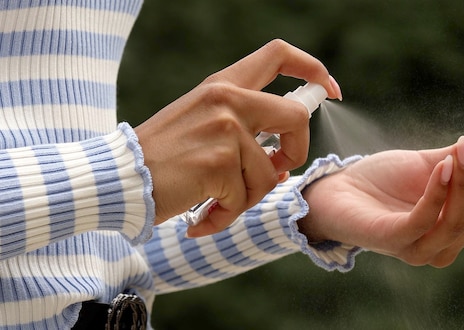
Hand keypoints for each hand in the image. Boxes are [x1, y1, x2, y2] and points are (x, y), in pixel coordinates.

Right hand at [134, 39, 341, 235]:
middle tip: (278, 173)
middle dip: (297, 152)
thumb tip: (281, 162)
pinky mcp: (219, 161)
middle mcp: (228, 99)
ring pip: (268, 174)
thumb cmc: (160, 157)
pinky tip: (202, 215)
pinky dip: (227, 215)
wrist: (117, 177)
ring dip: (246, 198)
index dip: (312, 69)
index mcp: (223, 84)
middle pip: (296, 116)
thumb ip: (242, 127)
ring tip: (214, 202)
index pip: (278, 55)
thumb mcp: (201, 122)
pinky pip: (244, 199)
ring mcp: (225, 128)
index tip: (329, 89)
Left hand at [299, 124, 463, 267]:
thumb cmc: (385, 179)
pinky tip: (442, 165)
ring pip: (460, 219)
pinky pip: (426, 219)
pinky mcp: (394, 241)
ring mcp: (420, 249)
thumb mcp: (431, 164)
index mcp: (458, 230)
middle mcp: (445, 247)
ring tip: (460, 147)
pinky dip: (438, 191)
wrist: (338, 190)